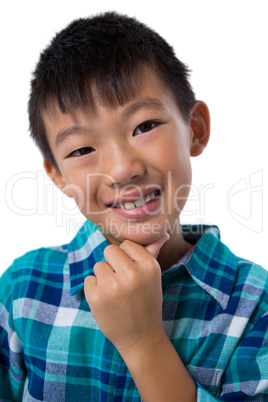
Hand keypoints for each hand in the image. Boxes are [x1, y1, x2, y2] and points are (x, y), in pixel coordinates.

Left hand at [84, 234, 168, 353]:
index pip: (127, 245)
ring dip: (104, 278)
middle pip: (109, 250)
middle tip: (122, 282)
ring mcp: (112, 286)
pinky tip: (107, 301)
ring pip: (99, 265)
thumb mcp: (153, 277)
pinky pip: (89, 279)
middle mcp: (131, 274)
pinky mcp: (96, 297)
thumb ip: (152, 253)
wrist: (141, 337)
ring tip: (116, 294)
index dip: (127, 258)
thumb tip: (164, 233)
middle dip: (113, 264)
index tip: (132, 273)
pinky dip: (95, 289)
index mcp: (148, 266)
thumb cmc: (147, 302)